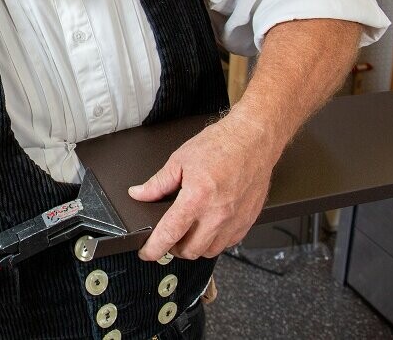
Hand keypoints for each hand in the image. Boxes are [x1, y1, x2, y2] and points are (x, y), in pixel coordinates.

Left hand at [128, 113, 284, 260]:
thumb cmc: (220, 145)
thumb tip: (139, 194)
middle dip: (174, 249)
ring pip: (210, 251)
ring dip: (196, 247)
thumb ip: (158, 183)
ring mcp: (235, 220)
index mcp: (197, 197)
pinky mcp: (248, 221)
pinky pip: (228, 244)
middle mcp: (217, 213)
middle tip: (168, 238)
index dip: (154, 248)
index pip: (170, 233)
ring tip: (189, 233)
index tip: (147, 253)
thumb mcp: (180, 159)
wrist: (253, 139)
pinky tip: (209, 227)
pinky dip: (215, 241)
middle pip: (190, 250)